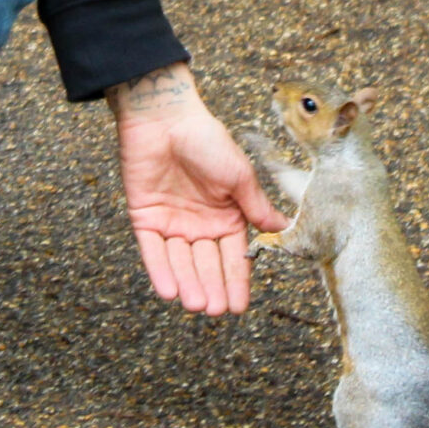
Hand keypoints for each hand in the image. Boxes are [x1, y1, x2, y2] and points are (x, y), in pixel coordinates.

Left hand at [108, 64, 286, 316]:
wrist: (166, 117)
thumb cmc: (207, 139)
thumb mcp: (239, 176)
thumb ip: (257, 207)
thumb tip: (284, 230)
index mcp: (225, 216)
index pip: (232, 256)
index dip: (236, 280)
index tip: (240, 306)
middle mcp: (199, 225)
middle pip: (206, 264)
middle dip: (212, 287)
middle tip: (218, 310)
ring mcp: (171, 223)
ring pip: (180, 263)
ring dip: (188, 284)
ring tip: (197, 305)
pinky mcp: (145, 219)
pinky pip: (152, 251)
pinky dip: (160, 270)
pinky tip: (169, 290)